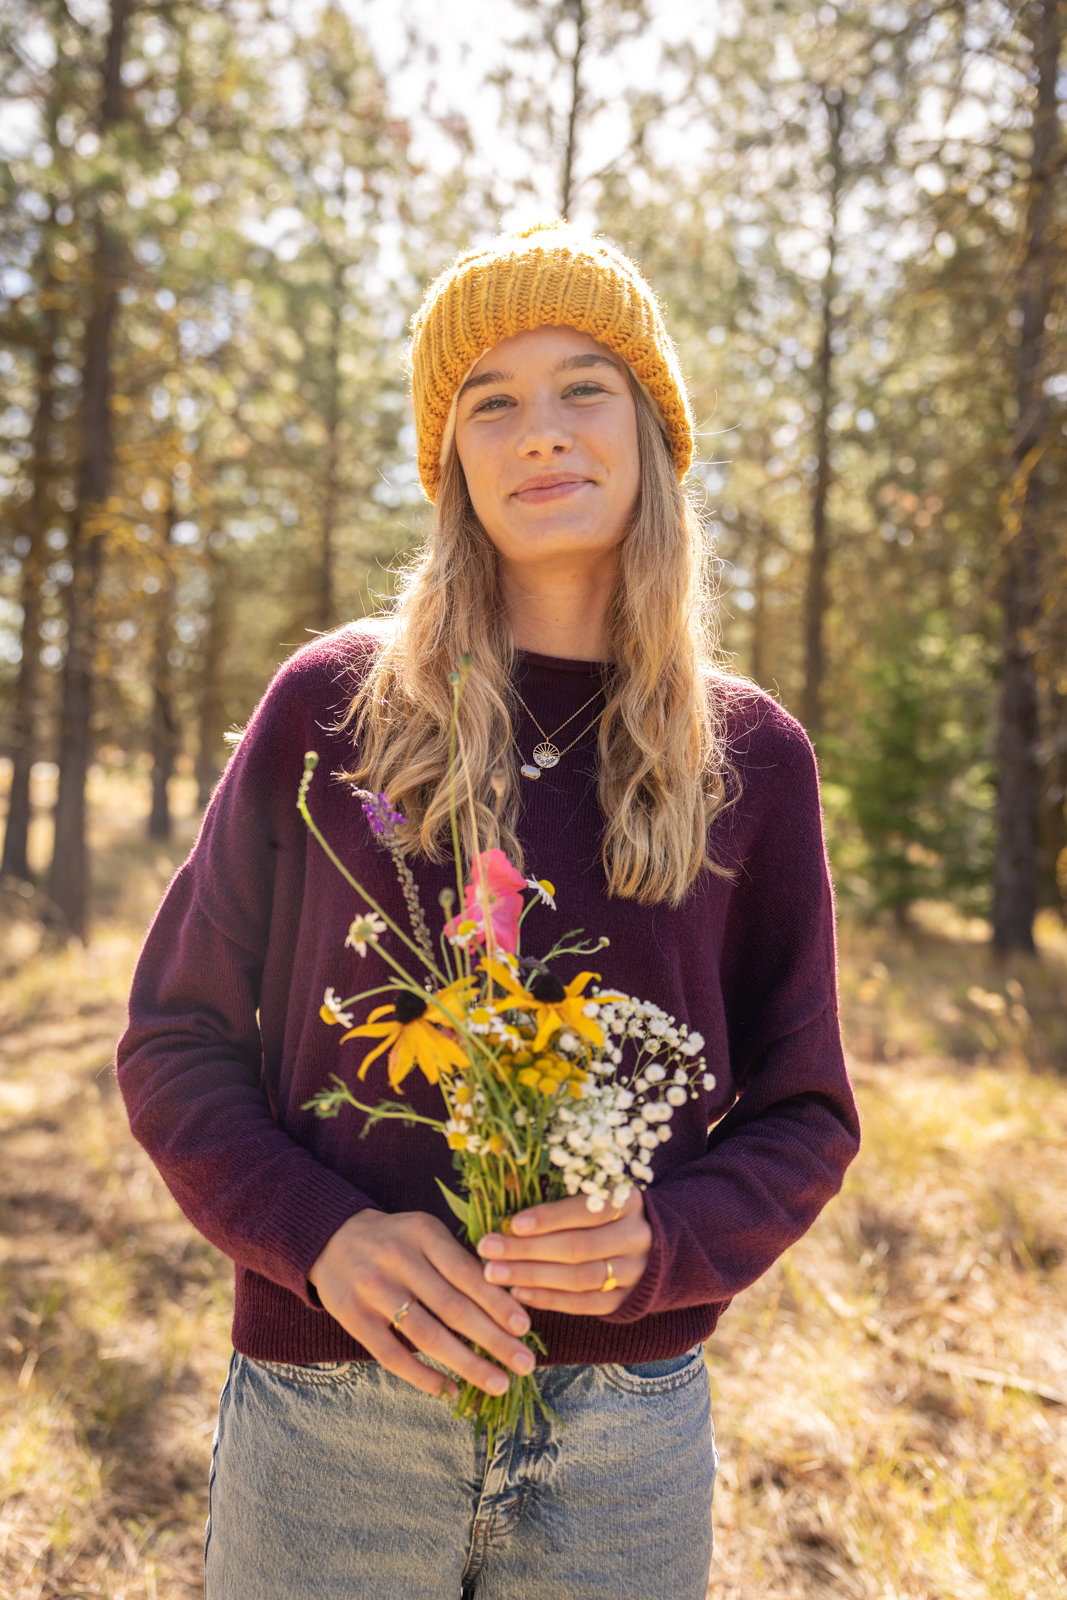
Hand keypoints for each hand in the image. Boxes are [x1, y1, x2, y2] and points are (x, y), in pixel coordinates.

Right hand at [308, 1209, 536, 1399]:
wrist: (330, 1238)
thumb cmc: (395, 1240)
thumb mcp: (425, 1233)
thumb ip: (458, 1261)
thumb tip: (508, 1301)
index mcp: (422, 1233)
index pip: (466, 1273)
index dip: (497, 1302)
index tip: (525, 1327)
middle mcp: (397, 1260)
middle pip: (452, 1308)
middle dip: (493, 1340)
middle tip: (526, 1364)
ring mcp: (373, 1290)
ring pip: (427, 1336)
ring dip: (467, 1364)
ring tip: (498, 1383)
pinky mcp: (353, 1318)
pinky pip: (393, 1356)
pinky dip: (424, 1376)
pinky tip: (451, 1389)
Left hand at [476, 1189, 650, 1314]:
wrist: (657, 1246)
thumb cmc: (609, 1212)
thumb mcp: (598, 1194)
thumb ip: (562, 1197)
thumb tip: (507, 1209)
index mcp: (629, 1202)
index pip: (588, 1210)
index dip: (550, 1217)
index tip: (513, 1223)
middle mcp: (637, 1238)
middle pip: (579, 1247)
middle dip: (528, 1250)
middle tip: (488, 1250)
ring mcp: (635, 1273)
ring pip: (580, 1279)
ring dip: (532, 1277)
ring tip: (495, 1274)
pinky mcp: (626, 1301)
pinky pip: (584, 1305)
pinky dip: (549, 1300)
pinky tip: (519, 1294)